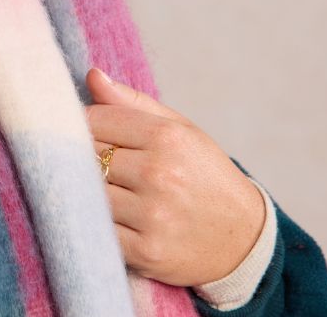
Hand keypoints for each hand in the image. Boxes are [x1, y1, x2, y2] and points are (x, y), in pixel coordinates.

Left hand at [85, 67, 265, 287]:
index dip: (82, 124)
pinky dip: (95, 221)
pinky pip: (98, 229)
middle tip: (90, 161)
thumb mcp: (179, 129)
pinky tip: (108, 216)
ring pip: (88, 191)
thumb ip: (132, 102)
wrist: (246, 240)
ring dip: (86, 189)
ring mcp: (153, 216)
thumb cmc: (204, 175)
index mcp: (167, 138)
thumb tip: (92, 75)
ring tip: (99, 187)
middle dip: (81, 156)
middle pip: (86, 154)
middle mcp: (159, 174)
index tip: (85, 131)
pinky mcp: (147, 252)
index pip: (94, 119)